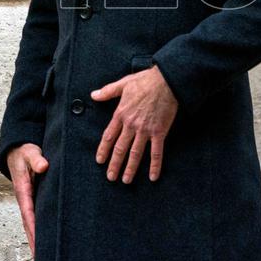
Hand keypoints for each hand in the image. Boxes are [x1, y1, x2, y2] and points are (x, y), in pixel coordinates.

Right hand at [6, 143, 48, 255]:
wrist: (17, 150)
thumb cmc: (24, 152)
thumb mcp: (30, 152)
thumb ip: (36, 159)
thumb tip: (43, 167)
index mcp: (23, 190)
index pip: (29, 213)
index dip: (34, 228)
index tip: (38, 243)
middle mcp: (25, 199)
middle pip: (30, 224)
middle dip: (34, 241)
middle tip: (41, 259)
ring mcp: (29, 200)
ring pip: (32, 223)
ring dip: (37, 238)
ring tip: (44, 256)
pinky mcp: (34, 198)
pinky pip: (36, 216)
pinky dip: (40, 229)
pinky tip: (47, 238)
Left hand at [90, 64, 177, 182]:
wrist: (166, 81)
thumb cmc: (145, 81)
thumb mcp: (123, 83)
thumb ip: (108, 91)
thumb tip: (93, 95)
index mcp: (121, 114)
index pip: (109, 136)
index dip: (103, 149)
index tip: (100, 161)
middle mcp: (131, 125)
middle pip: (120, 148)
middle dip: (114, 164)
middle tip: (110, 177)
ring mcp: (145, 130)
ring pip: (135, 153)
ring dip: (130, 168)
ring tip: (125, 180)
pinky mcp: (159, 132)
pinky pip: (156, 152)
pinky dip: (155, 165)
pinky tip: (153, 177)